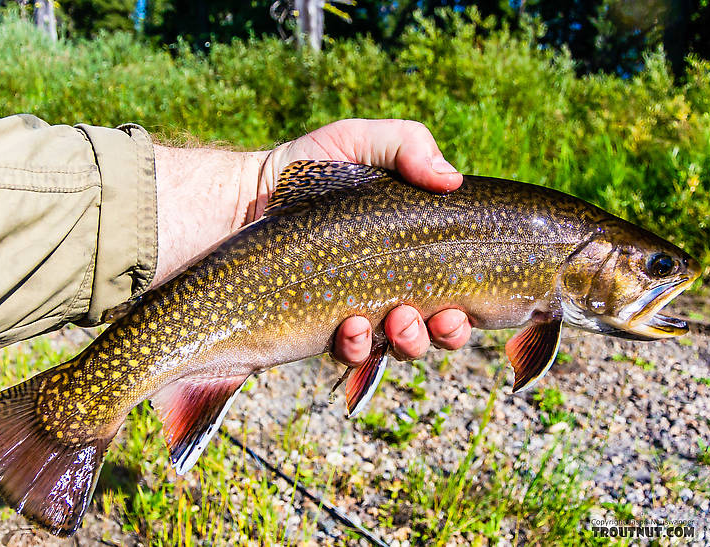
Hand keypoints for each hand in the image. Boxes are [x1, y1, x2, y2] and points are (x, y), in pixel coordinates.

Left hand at [151, 119, 471, 362]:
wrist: (239, 203)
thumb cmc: (302, 172)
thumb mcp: (354, 140)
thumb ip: (405, 144)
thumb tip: (452, 179)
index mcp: (409, 251)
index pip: (456, 286)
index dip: (469, 304)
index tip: (465, 304)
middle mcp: (391, 287)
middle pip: (438, 327)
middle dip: (447, 332)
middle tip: (440, 317)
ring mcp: (358, 312)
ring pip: (401, 346)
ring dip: (411, 341)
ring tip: (399, 321)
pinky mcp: (322, 331)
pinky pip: (353, 353)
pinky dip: (360, 346)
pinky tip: (351, 325)